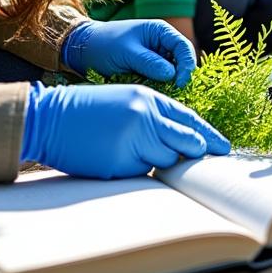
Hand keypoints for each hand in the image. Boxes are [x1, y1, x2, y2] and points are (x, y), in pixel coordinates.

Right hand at [20, 82, 229, 177]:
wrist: (47, 118)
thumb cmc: (88, 109)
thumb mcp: (126, 99)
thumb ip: (155, 116)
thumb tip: (183, 140)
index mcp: (148, 99)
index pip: (188, 119)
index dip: (208, 135)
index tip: (223, 147)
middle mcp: (144, 118)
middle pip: (185, 142)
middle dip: (194, 152)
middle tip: (207, 158)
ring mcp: (132, 142)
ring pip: (163, 160)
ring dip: (157, 160)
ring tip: (131, 148)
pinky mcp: (118, 164)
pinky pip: (139, 172)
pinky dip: (134, 169)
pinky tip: (114, 156)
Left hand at [62, 19, 196, 87]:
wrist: (83, 50)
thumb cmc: (104, 45)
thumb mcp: (126, 53)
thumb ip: (150, 62)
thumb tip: (172, 75)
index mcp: (160, 31)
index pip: (184, 47)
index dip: (186, 65)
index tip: (179, 82)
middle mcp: (162, 43)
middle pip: (182, 61)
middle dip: (179, 76)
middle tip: (173, 91)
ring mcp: (156, 56)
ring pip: (172, 72)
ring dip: (169, 83)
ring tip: (160, 92)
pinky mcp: (149, 69)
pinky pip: (161, 79)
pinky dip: (159, 86)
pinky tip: (153, 91)